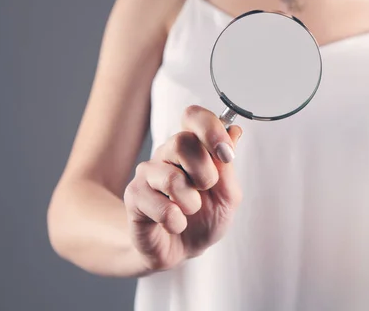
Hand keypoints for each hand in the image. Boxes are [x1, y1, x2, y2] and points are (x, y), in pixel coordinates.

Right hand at [123, 105, 242, 272]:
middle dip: (205, 173)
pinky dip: (177, 222)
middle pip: (182, 142)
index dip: (211, 129)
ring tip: (189, 211)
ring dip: (191, 203)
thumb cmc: (205, 219)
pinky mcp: (134, 197)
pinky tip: (175, 224)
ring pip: (172, 178)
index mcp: (192, 147)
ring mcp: (147, 173)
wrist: (182, 251)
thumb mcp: (227, 196)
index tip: (226, 154)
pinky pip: (161, 207)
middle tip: (206, 189)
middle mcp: (166, 154)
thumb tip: (234, 131)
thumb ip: (228, 167)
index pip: (193, 116)